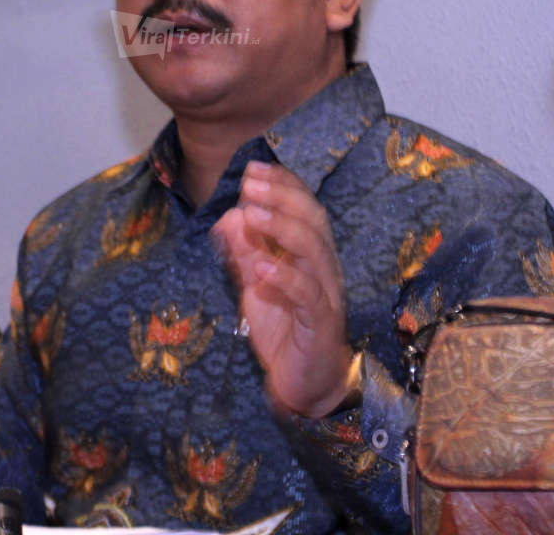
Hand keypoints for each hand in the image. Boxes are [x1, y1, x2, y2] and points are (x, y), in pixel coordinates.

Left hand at [212, 161, 355, 418]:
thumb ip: (244, 252)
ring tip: (253, 215)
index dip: (283, 185)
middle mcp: (323, 269)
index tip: (254, 168)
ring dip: (283, 229)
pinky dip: (286, 279)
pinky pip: (309, 297)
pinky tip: (262, 268)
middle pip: (313, 222)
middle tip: (251, 183)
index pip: (304, 209)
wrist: (306, 386)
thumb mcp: (255, 286)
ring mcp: (326, 296)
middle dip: (282, 197)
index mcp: (310, 255)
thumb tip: (227, 216)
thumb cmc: (285, 331)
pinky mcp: (320, 326)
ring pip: (315, 252)